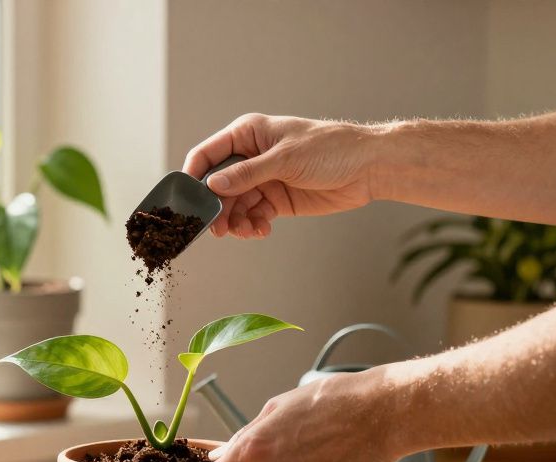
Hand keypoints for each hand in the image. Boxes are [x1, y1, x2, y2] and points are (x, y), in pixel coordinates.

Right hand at [183, 114, 381, 238]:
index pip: (208, 154)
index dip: (194, 176)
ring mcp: (263, 180)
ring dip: (236, 221)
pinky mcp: (276, 200)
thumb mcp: (284, 159)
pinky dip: (253, 226)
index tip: (187, 201)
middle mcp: (251, 157)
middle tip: (218, 229)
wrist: (368, 168)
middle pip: (218, 186)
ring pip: (235, 205)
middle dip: (217, 208)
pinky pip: (253, 216)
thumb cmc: (330, 149)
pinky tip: (262, 230)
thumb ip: (247, 174)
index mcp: (247, 135)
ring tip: (246, 232)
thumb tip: (213, 185)